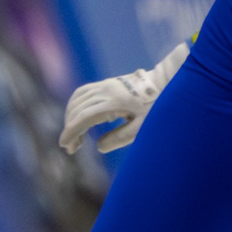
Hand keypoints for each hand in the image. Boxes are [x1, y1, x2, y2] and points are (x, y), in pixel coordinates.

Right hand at [59, 43, 187, 154]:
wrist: (166, 83)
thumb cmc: (158, 108)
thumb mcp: (143, 128)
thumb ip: (120, 137)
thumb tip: (99, 147)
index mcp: (114, 102)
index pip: (84, 117)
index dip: (71, 131)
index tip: (65, 145)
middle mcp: (106, 90)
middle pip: (77, 109)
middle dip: (70, 128)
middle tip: (72, 148)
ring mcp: (105, 85)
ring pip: (77, 99)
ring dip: (71, 117)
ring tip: (76, 137)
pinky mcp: (106, 84)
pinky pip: (83, 93)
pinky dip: (75, 106)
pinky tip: (79, 120)